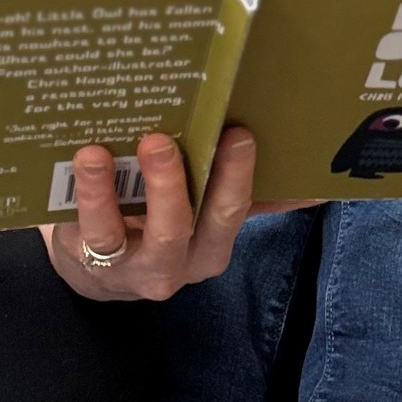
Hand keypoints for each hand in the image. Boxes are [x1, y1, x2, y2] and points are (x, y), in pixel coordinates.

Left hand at [41, 129, 307, 302]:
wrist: (94, 269)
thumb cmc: (158, 224)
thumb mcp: (205, 217)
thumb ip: (255, 200)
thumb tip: (319, 184)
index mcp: (212, 246)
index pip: (231, 211)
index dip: (236, 176)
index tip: (240, 132)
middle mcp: (174, 264)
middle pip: (183, 226)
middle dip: (175, 184)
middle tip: (165, 138)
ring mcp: (127, 266)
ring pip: (120, 235)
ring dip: (106, 192)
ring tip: (100, 152)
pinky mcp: (83, 258)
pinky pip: (84, 230)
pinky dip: (82, 195)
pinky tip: (83, 158)